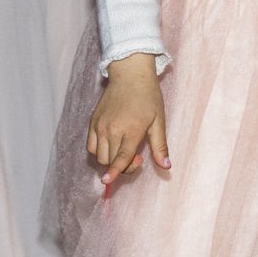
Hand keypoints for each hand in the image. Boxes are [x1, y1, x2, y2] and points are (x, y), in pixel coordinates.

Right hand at [88, 56, 169, 187]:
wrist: (130, 74)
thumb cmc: (148, 96)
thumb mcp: (159, 121)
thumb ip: (160, 146)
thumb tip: (166, 166)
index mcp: (131, 130)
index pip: (121, 157)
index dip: (116, 172)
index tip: (107, 182)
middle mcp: (112, 129)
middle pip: (110, 160)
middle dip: (122, 167)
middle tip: (136, 157)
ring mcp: (100, 126)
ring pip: (99, 156)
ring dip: (110, 160)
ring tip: (123, 150)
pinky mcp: (92, 122)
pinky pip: (90, 146)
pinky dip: (98, 152)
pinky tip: (110, 146)